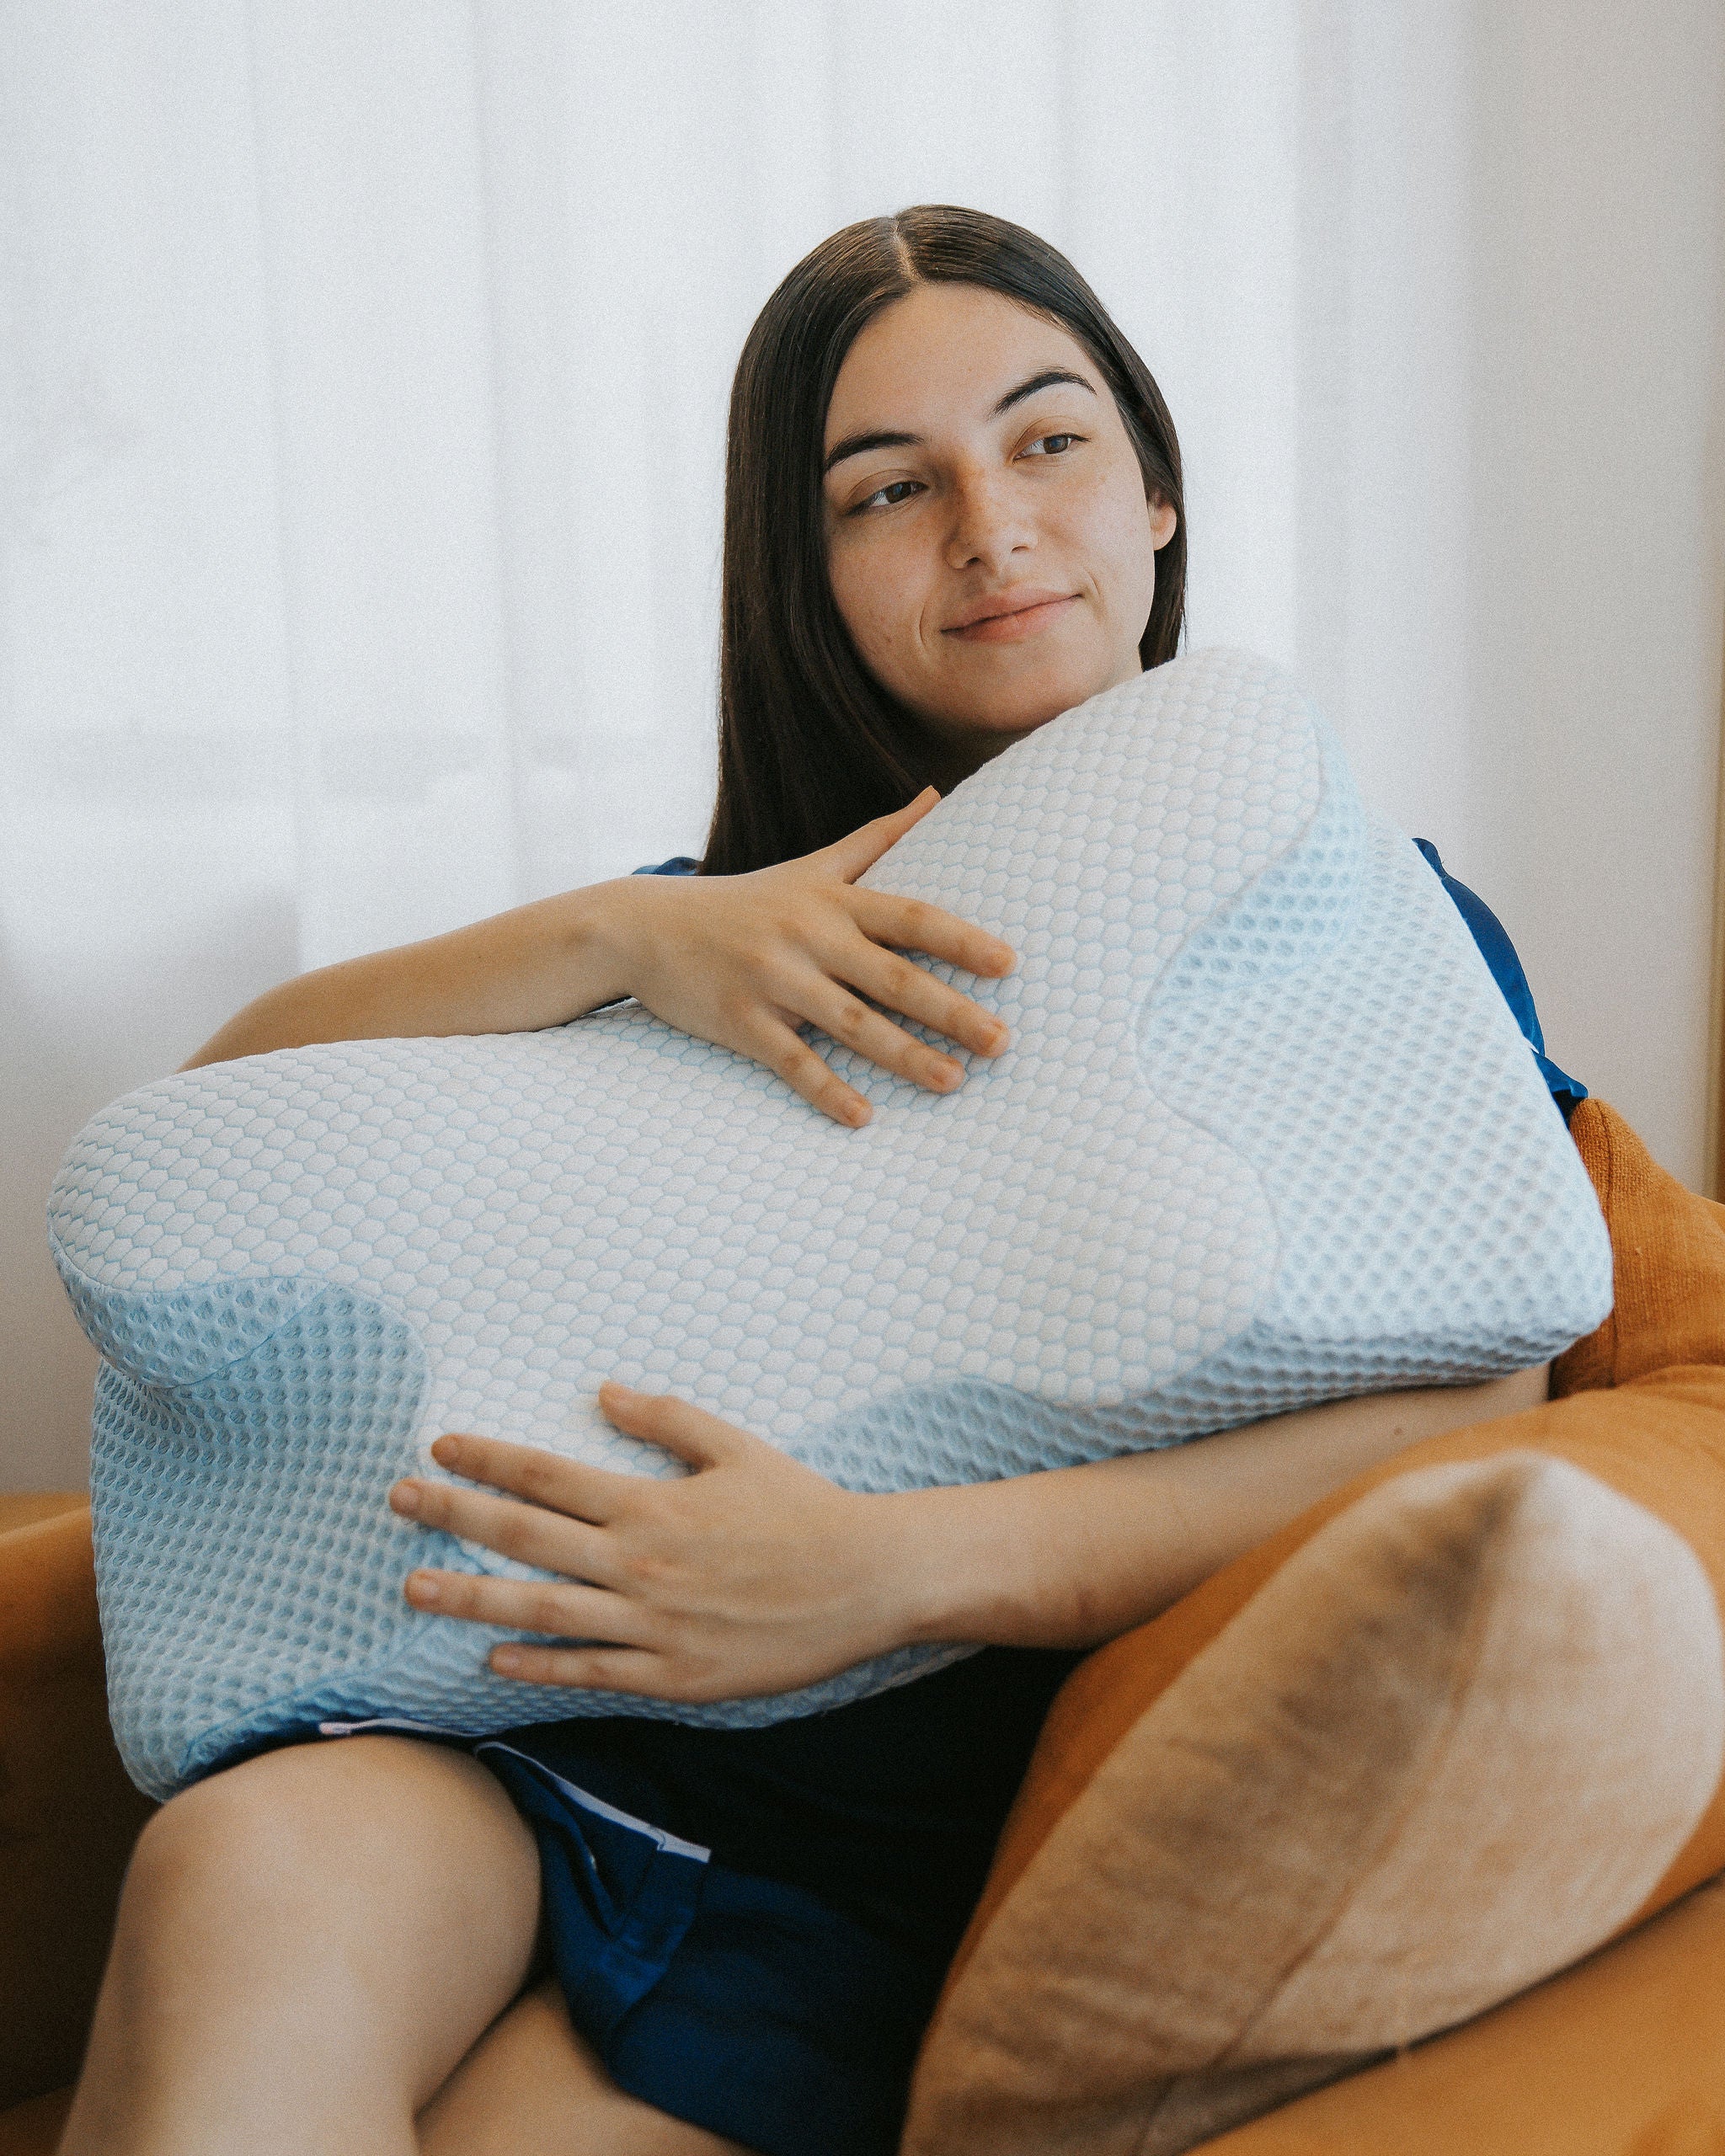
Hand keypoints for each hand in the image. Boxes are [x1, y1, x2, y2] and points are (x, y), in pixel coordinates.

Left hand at [387, 1383, 921, 1700]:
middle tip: (397, 1501)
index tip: (440, 1449)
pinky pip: (589, 1671)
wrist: (866, 1581)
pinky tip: (492, 1658)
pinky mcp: (672, 1675)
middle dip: (454, 1515)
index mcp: (651, 1503)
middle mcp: (639, 1563)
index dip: (488, 1459)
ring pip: (539, 1611)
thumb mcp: (737, 1447)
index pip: (547, 1475)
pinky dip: (536, 1666)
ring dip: (469, 1598)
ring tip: (413, 1588)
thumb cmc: (804, 1509)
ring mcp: (652, 1625)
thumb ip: (665, 1419)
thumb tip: (602, 1389)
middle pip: (525, 1535)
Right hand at [591, 791, 1014, 1125]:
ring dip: (904, 1056)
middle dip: (950, 1009)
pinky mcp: (740, 1020)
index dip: (961, 940)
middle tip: (1002, 1042)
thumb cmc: (744, 900)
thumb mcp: (811, 864)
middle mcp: (808, 936)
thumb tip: (935, 793)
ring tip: (953, 1082)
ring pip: (850, 1023)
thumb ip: (877, 837)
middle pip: (892, 976)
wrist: (644, 926)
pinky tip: (862, 1117)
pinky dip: (826, 1090)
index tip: (1010, 964)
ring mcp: (773, 979)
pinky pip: (791, 1061)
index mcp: (832, 900)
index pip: (910, 917)